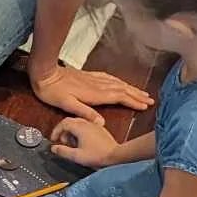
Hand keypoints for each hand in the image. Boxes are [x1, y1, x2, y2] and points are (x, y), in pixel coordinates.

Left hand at [29, 64, 151, 121]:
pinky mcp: (89, 75)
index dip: (133, 102)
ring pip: (118, 83)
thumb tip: (101, 123)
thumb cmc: (53, 91)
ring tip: (141, 92)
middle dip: (137, 95)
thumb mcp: (66, 105)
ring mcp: (94, 79)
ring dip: (131, 88)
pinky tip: (121, 83)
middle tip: (150, 99)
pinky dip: (119, 81)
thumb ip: (84, 113)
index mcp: (95, 94)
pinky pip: (109, 78)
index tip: (145, 106)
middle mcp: (98, 85)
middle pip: (122, 89)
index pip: (119, 97)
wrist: (45, 73)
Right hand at [50, 117, 118, 167]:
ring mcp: (95, 125)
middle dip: (64, 131)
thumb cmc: (96, 156)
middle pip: (70, 121)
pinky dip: (80, 131)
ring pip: (78, 123)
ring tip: (73, 144)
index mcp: (80, 127)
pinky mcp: (100, 129)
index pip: (63, 123)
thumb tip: (53, 148)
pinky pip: (86, 125)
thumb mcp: (76, 156)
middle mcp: (87, 123)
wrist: (116, 155)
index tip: (54, 140)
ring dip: (72, 131)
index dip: (56, 131)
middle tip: (63, 142)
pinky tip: (83, 143)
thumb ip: (63, 151)